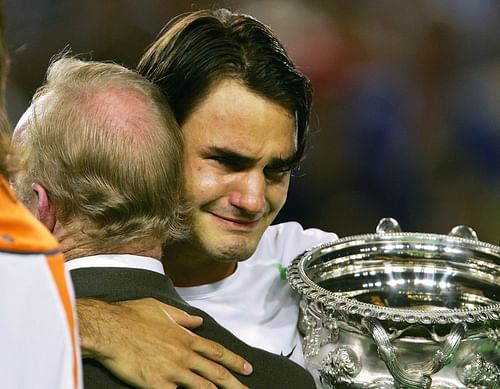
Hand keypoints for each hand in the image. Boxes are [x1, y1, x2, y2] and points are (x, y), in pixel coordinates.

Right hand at [77, 298, 251, 388]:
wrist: (108, 329)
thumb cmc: (130, 315)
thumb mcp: (160, 308)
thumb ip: (181, 317)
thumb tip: (198, 321)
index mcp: (184, 337)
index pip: (216, 351)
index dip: (234, 361)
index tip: (247, 368)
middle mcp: (183, 354)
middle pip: (216, 373)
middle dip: (235, 383)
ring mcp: (172, 371)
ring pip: (202, 387)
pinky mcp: (157, 384)